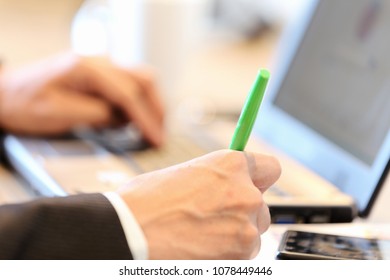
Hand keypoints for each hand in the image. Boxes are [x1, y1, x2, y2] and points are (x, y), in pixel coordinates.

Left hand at [0, 53, 164, 145]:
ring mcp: (100, 66)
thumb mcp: (58, 113)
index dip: (146, 118)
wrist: (6, 94)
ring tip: (153, 128)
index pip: (129, 94)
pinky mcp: (100, 75)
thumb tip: (122, 119)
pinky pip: (129, 85)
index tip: (156, 138)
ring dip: (151, 104)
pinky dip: (139, 102)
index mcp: (87, 68)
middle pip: (143, 79)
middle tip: (161, 133)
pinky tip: (137, 119)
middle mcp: (98, 62)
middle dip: (157, 108)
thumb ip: (96, 114)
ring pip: (140, 80)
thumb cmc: (24, 102)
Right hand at [118, 149, 280, 258]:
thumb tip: (228, 182)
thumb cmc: (146, 201)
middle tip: (214, 215)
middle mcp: (245, 192)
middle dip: (242, 209)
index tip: (252, 184)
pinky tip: (201, 248)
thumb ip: (217, 176)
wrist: (129, 233)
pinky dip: (228, 252)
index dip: (258, 177)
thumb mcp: (186, 173)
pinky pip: (244, 252)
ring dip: (235, 232)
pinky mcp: (240, 255)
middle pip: (261, 203)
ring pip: (253, 230)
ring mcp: (245, 226)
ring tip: (202, 234)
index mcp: (231, 164)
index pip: (270, 168)